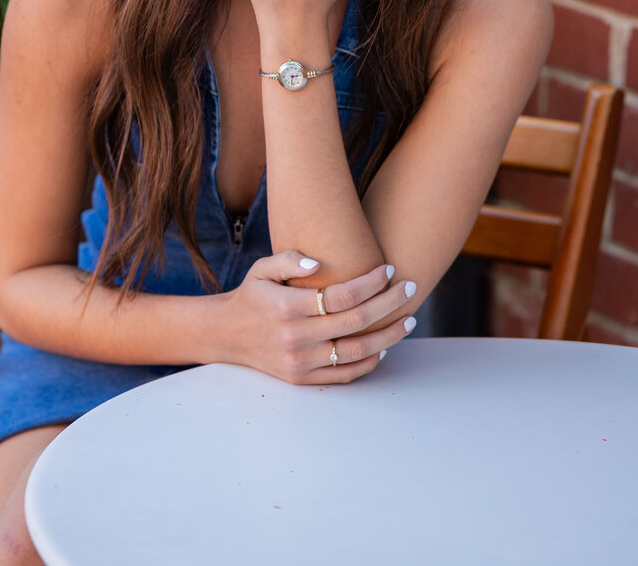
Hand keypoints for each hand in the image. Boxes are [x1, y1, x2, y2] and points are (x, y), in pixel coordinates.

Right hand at [219, 250, 416, 384]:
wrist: (227, 335)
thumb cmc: (252, 295)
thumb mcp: (262, 269)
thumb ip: (289, 259)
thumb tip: (320, 262)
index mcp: (287, 307)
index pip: (342, 295)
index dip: (371, 283)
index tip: (389, 271)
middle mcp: (296, 337)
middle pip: (357, 321)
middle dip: (390, 303)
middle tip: (410, 288)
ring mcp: (301, 362)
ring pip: (357, 351)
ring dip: (389, 336)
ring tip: (408, 319)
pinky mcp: (303, 379)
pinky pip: (345, 374)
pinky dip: (370, 361)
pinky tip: (384, 347)